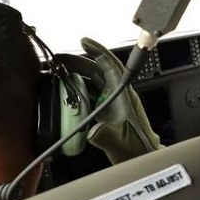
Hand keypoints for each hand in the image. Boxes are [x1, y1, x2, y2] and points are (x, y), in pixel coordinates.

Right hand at [55, 38, 161, 163]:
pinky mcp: (105, 111)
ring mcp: (111, 102)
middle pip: (97, 71)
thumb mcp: (118, 143)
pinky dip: (77, 92)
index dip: (98, 51)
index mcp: (124, 95)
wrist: (141, 157)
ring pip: (92, 82)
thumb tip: (92, 130)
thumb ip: (105, 136)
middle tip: (59, 60)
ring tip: (57, 73)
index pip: (111, 65)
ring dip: (76, 76)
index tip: (84, 42)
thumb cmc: (136, 148)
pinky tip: (64, 94)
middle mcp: (118, 95)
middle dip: (78, 62)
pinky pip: (89, 96)